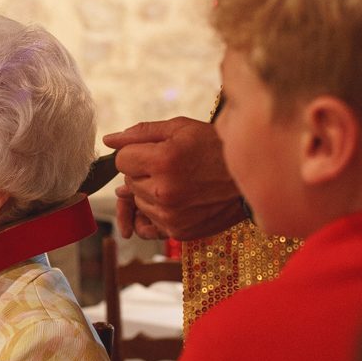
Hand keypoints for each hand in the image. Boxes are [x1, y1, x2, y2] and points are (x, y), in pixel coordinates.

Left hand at [103, 117, 244, 239]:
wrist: (252, 178)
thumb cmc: (216, 147)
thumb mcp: (180, 128)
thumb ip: (140, 133)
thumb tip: (108, 140)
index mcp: (162, 161)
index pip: (122, 160)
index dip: (136, 153)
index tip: (155, 152)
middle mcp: (163, 192)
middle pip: (128, 182)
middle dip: (143, 172)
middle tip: (171, 166)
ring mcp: (170, 215)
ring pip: (138, 202)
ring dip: (150, 192)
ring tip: (179, 182)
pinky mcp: (178, 231)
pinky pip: (150, 223)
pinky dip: (159, 211)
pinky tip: (177, 200)